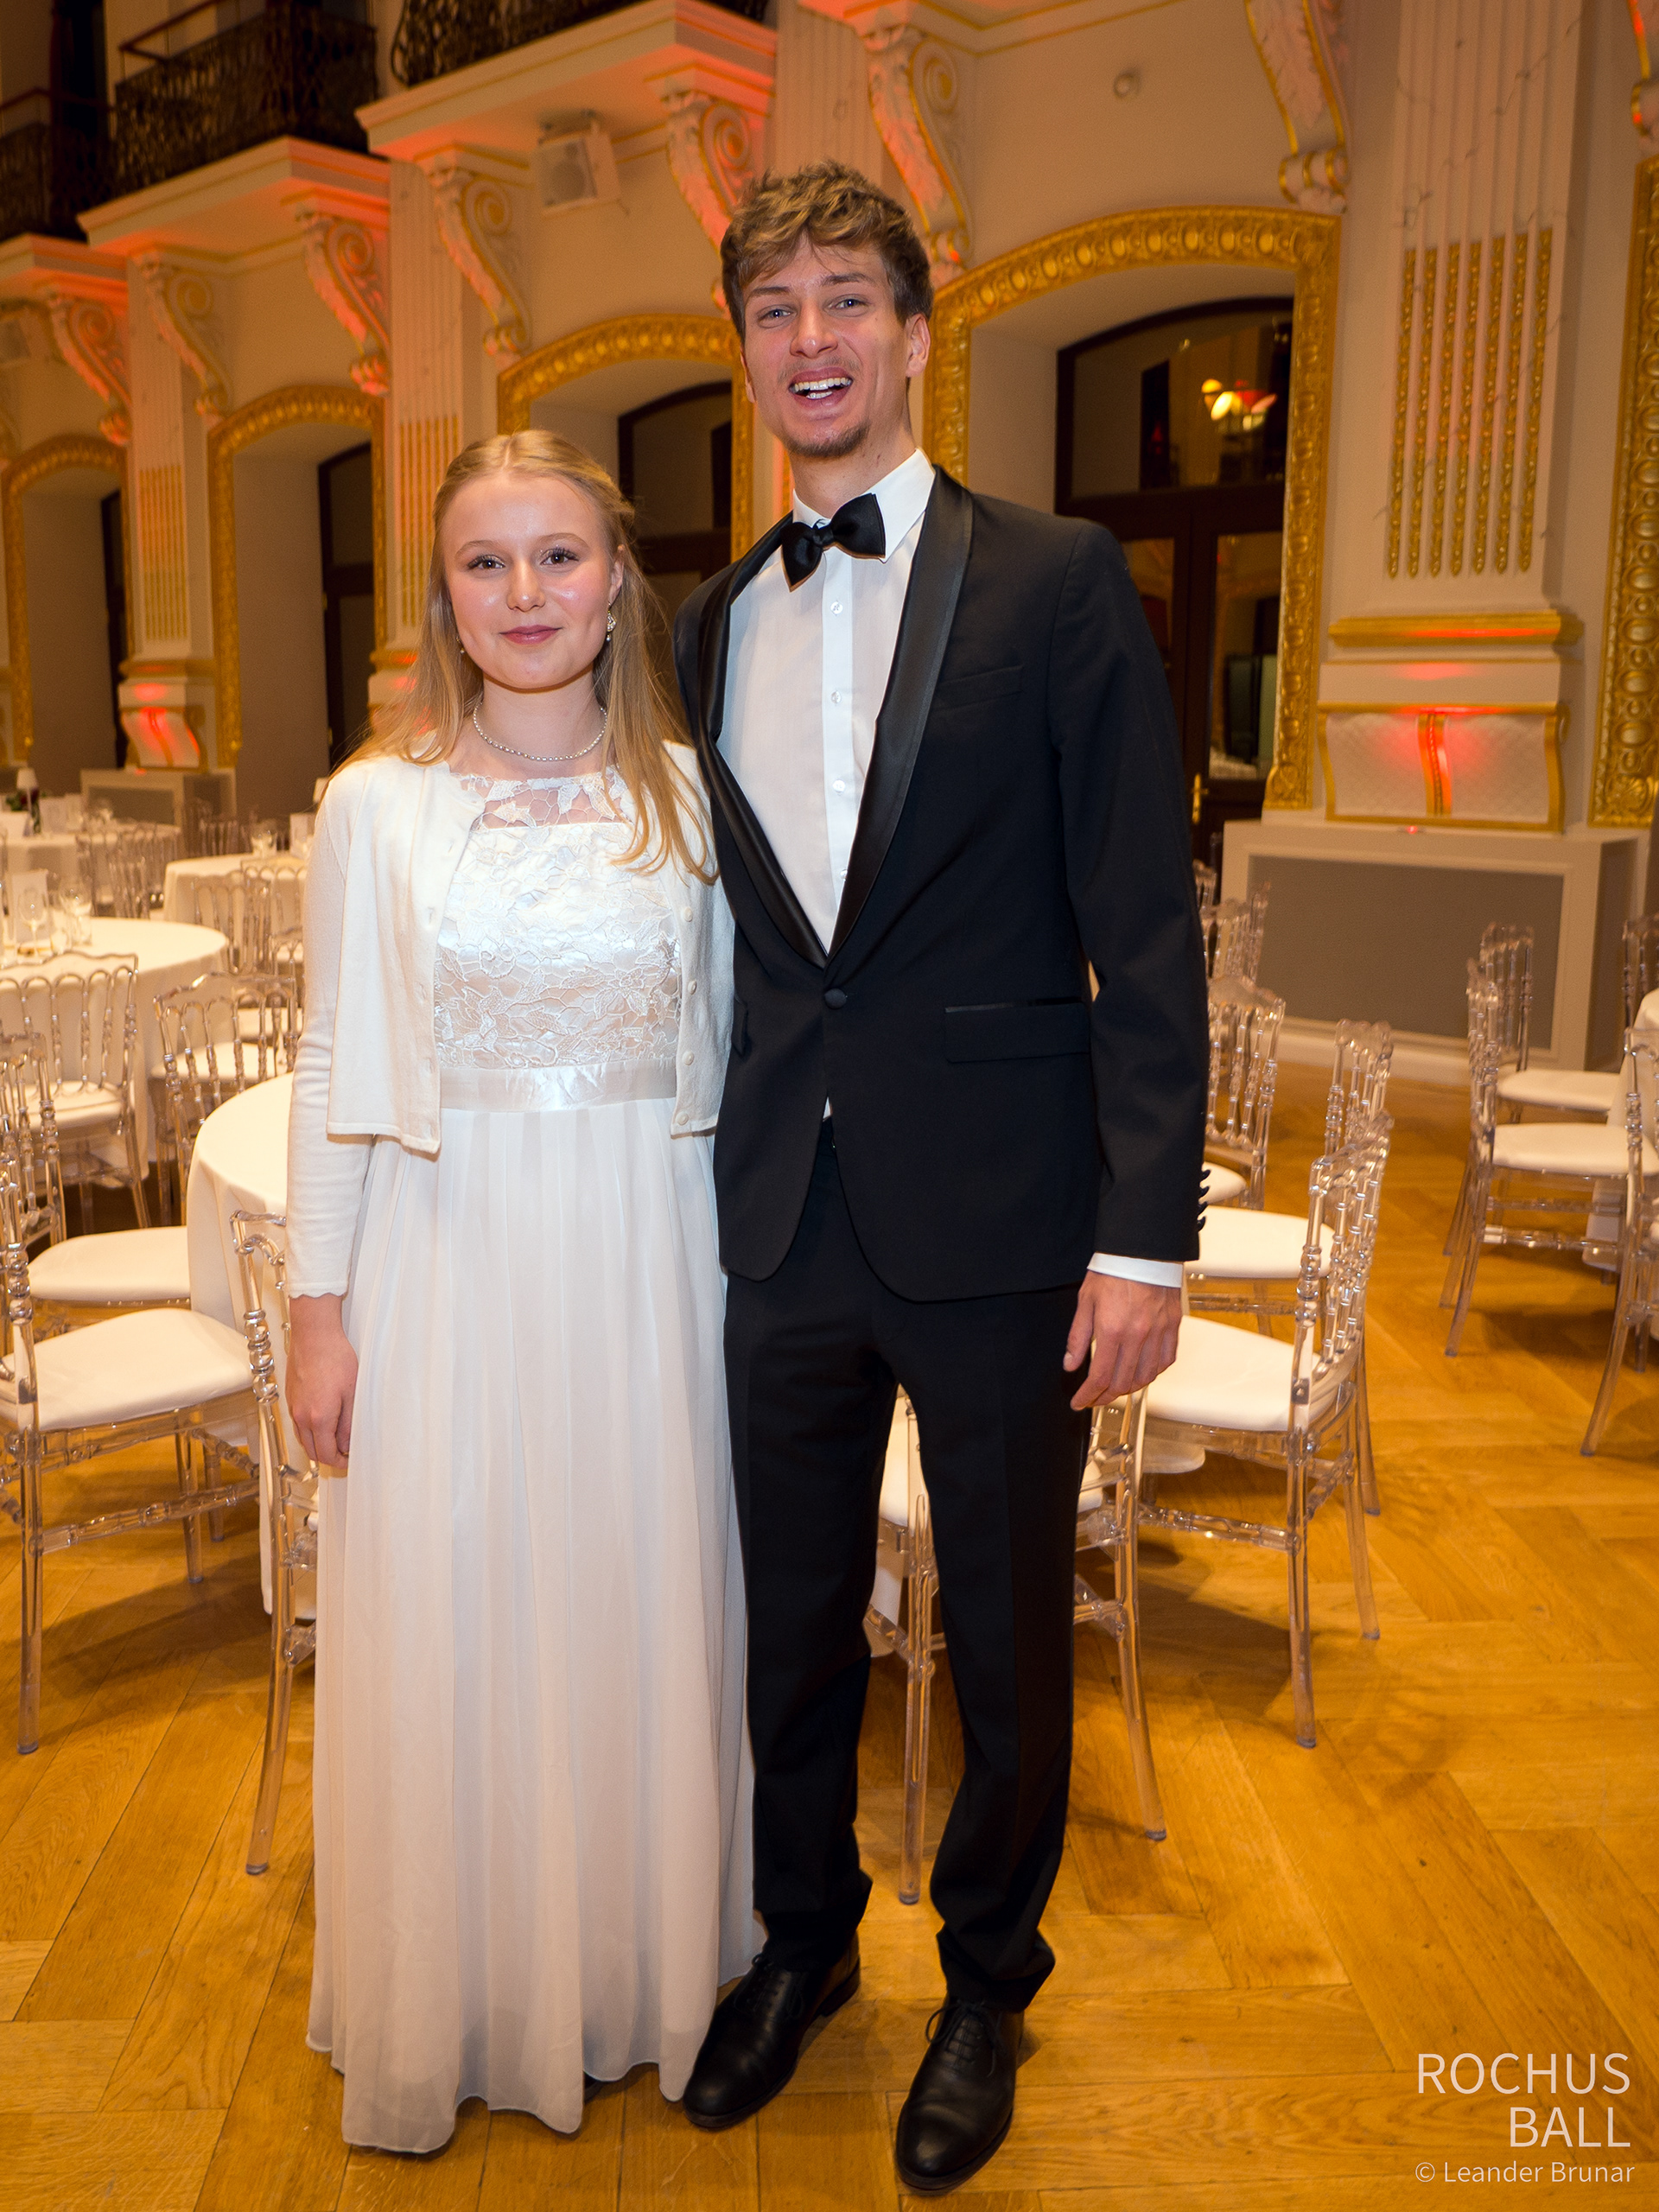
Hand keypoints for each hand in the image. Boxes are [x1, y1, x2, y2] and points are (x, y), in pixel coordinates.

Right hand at [287, 1293, 356, 1469]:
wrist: (314, 1335)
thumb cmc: (335, 1358)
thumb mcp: (352, 1393)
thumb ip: (349, 1424)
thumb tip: (347, 1445)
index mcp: (318, 1418)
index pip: (326, 1454)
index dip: (340, 1462)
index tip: (351, 1460)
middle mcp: (301, 1416)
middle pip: (312, 1451)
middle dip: (330, 1458)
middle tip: (346, 1454)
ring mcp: (294, 1408)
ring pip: (303, 1439)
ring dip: (319, 1446)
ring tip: (337, 1441)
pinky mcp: (291, 1398)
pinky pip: (298, 1425)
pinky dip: (310, 1432)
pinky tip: (324, 1424)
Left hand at [1063, 1273, 1180, 1409]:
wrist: (1142, 1250)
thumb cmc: (1113, 1270)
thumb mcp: (1086, 1301)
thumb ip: (1078, 1336)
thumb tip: (1070, 1364)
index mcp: (1112, 1329)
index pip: (1099, 1377)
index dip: (1088, 1395)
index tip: (1080, 1402)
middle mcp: (1138, 1335)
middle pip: (1123, 1382)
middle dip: (1105, 1397)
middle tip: (1095, 1398)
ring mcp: (1158, 1332)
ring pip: (1146, 1376)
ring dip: (1129, 1389)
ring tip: (1116, 1389)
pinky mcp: (1172, 1326)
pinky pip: (1166, 1360)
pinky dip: (1153, 1373)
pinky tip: (1142, 1372)